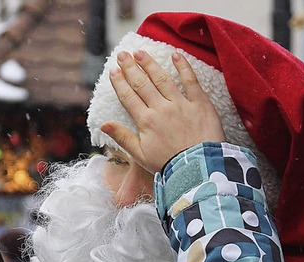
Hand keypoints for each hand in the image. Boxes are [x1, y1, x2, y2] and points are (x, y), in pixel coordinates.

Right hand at [100, 51, 225, 173]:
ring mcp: (181, 104)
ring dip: (150, 64)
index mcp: (146, 122)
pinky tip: (175, 55)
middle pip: (142, 84)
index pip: (129, 97)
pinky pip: (191, 81)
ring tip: (140, 52)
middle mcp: (161, 109)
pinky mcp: (200, 103)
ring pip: (162, 79)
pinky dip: (183, 67)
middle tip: (122, 54)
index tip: (113, 70)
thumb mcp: (140, 155)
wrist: (197, 168)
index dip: (120, 83)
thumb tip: (103, 125)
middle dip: (131, 68)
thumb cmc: (168, 165)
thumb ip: (123, 137)